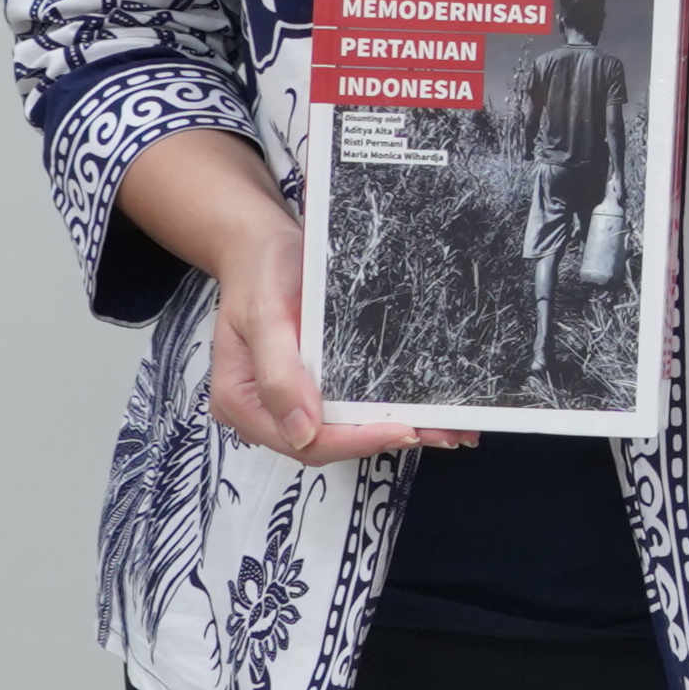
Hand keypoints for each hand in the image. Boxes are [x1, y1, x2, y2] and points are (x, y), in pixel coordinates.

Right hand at [201, 205, 469, 466]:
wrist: (260, 247)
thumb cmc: (260, 274)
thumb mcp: (265, 315)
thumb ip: (278, 374)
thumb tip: (302, 433)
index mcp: (242, 403)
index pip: (303, 441)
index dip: (354, 441)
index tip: (402, 431)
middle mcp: (267, 411)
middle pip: (327, 442)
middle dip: (381, 440)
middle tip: (441, 432)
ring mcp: (290, 400)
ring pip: (342, 430)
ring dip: (391, 431)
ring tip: (446, 429)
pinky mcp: (314, 386)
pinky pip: (347, 407)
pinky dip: (383, 412)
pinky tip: (423, 412)